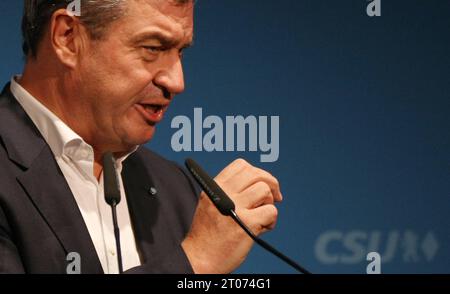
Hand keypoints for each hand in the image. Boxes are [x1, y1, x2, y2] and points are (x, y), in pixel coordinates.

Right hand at [181, 159, 282, 273]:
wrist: (200, 258)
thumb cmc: (207, 234)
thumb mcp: (210, 203)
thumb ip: (228, 191)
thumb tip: (258, 183)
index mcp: (215, 187)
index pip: (240, 165)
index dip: (256, 172)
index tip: (261, 183)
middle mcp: (223, 193)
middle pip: (256, 174)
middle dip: (271, 183)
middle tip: (275, 196)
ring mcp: (235, 207)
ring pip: (264, 190)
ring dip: (270, 203)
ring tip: (263, 215)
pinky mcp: (247, 223)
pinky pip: (271, 211)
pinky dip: (271, 220)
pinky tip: (263, 228)